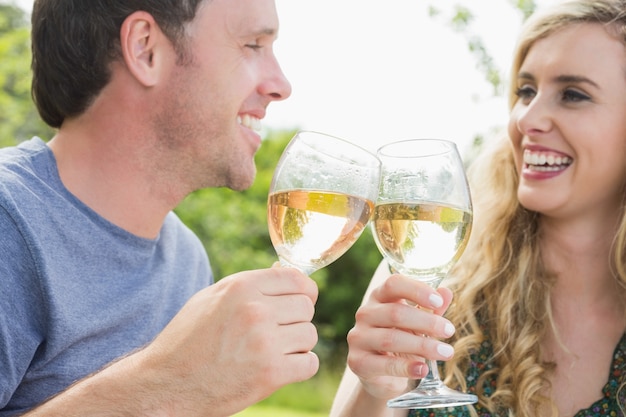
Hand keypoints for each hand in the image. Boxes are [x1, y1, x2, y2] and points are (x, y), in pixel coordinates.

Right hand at [138, 266, 318, 415]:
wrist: (166, 383)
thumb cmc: (188, 339)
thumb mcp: (212, 298)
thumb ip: (250, 285)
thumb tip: (284, 272)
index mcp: (241, 287)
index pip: (297, 279)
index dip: (304, 291)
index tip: (300, 301)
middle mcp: (256, 310)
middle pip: (306, 307)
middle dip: (297, 319)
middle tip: (278, 332)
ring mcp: (264, 342)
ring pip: (309, 335)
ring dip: (297, 345)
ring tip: (272, 351)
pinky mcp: (271, 374)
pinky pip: (309, 363)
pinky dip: (299, 367)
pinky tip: (279, 368)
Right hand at [346, 273, 454, 399]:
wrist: (382, 375)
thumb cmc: (402, 341)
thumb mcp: (418, 324)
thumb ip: (431, 310)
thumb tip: (446, 292)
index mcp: (379, 297)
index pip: (393, 284)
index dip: (416, 290)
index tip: (438, 301)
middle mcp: (365, 314)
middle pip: (395, 312)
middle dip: (427, 322)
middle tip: (449, 331)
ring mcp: (358, 338)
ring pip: (391, 338)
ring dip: (422, 345)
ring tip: (445, 352)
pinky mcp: (358, 362)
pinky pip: (384, 364)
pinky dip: (406, 367)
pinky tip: (423, 369)